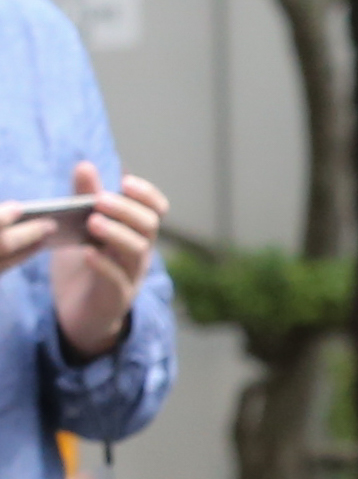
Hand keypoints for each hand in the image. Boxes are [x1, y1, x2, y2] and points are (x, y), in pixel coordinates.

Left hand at [43, 160, 160, 359]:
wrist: (80, 313)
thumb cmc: (85, 267)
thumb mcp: (81, 229)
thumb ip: (85, 199)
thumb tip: (85, 165)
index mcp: (136, 233)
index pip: (156, 210)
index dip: (147, 195)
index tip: (126, 181)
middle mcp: (140, 253)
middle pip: (149, 227)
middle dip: (127, 210)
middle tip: (100, 199)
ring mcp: (131, 276)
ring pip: (138, 252)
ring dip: (117, 234)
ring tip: (92, 222)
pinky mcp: (117, 298)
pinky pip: (118, 281)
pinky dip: (105, 266)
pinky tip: (90, 254)